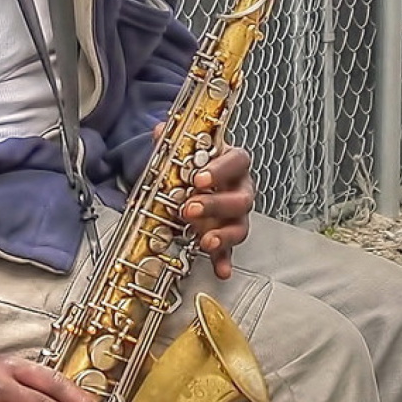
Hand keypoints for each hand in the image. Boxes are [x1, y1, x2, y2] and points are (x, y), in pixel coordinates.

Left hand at [179, 141, 253, 279]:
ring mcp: (236, 215)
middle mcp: (241, 189)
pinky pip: (230, 250)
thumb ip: (173, 142)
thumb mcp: (184, 150)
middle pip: (241, 199)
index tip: (199, 178)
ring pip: (240, 226)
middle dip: (216, 205)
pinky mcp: (228, 235)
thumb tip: (160, 130)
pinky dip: (225, 260)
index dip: (221, 170)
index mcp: (233, 164)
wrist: (198, 179)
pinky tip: (221, 270)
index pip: (237, 161)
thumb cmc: (197, 164)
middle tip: (190, 209)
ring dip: (223, 235)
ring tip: (204, 241)